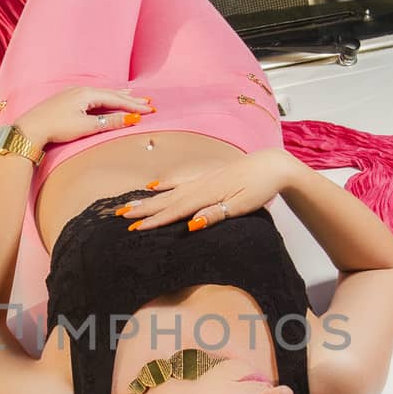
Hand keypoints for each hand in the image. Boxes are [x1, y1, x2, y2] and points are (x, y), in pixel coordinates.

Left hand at [16, 86, 154, 147]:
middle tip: (147, 102)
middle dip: (130, 99)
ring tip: (131, 97)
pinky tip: (105, 99)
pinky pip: (92, 96)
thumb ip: (109, 121)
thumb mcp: (86, 127)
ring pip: (102, 94)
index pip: (116, 99)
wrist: (30, 128)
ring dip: (118, 97)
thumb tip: (130, 119)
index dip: (134, 106)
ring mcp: (73, 94)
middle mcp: (81, 90)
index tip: (149, 110)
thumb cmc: (56, 127)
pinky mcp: (67, 100)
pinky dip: (104, 98)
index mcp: (87, 94)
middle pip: (111, 94)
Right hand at [115, 148, 293, 230]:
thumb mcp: (242, 205)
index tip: (135, 228)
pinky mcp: (207, 175)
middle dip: (143, 209)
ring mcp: (201, 178)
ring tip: (129, 203)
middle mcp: (199, 185)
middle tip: (120, 215)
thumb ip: (215, 214)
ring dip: (148, 198)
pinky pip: (180, 179)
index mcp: (206, 194)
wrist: (272, 165)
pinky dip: (166, 182)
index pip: (175, 211)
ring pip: (169, 190)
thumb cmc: (259, 187)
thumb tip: (191, 224)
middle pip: (166, 199)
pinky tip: (156, 185)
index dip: (154, 220)